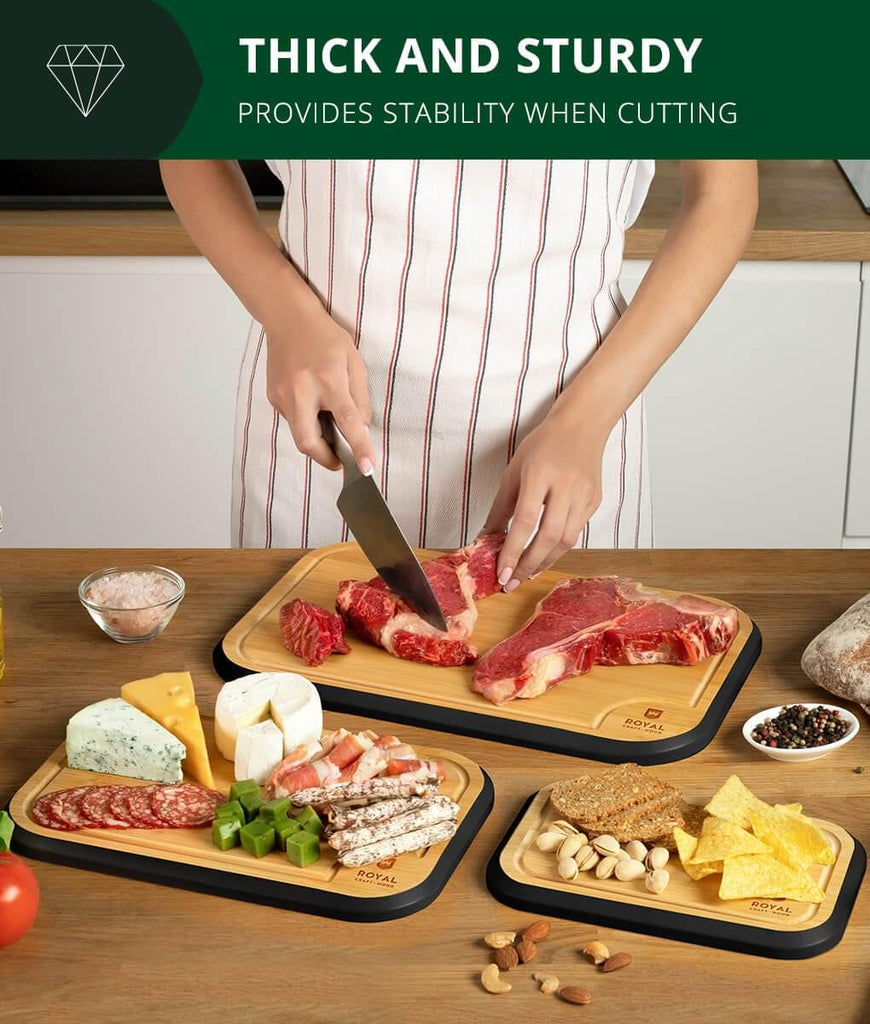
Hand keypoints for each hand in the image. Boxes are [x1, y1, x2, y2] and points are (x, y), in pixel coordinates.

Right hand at [264, 297, 374, 472]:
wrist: (288, 318)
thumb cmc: (325, 337)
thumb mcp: (354, 362)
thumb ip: (360, 398)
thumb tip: (362, 428)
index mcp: (329, 380)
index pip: (348, 422)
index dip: (360, 447)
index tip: (367, 467)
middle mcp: (302, 390)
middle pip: (309, 442)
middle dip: (325, 459)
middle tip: (340, 461)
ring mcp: (283, 394)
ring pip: (300, 433)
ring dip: (317, 437)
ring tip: (328, 422)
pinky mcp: (273, 397)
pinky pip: (292, 420)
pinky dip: (306, 422)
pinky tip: (313, 405)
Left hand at [483, 413, 604, 590]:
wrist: (582, 426)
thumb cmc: (542, 445)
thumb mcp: (514, 470)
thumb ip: (500, 506)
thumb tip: (486, 538)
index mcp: (540, 474)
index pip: (525, 521)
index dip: (513, 550)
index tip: (501, 573)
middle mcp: (566, 486)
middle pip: (549, 536)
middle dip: (528, 564)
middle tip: (512, 582)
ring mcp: (584, 495)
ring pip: (566, 540)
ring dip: (544, 562)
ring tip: (526, 573)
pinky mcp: (595, 502)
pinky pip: (576, 532)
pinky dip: (558, 548)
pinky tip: (544, 555)